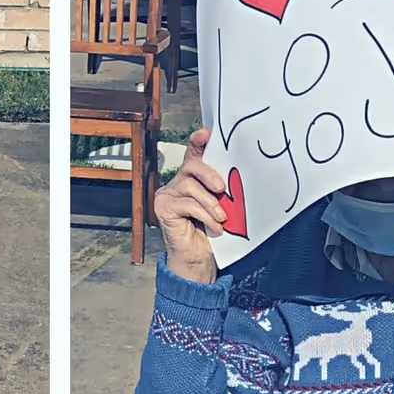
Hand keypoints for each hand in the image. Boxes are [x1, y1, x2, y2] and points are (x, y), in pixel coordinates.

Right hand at [153, 128, 227, 283]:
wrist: (198, 260)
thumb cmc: (211, 232)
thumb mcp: (220, 206)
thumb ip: (219, 190)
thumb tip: (230, 178)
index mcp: (191, 179)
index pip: (193, 155)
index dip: (197, 142)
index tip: (206, 133)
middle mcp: (176, 183)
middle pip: (191, 166)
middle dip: (209, 175)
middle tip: (222, 189)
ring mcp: (167, 195)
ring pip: (190, 186)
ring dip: (210, 203)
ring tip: (222, 217)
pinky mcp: (163, 208)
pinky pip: (186, 204)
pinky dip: (203, 215)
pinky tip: (214, 226)